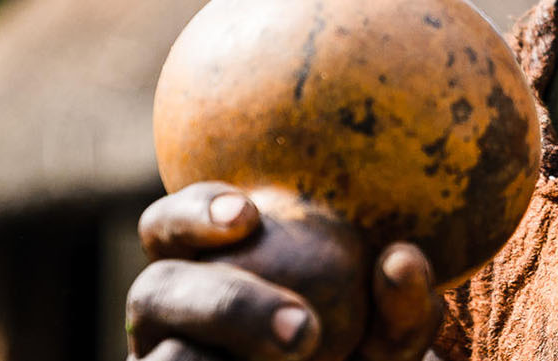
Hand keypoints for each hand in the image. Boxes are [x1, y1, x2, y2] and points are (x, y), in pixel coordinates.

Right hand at [126, 181, 442, 360]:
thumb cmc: (361, 348)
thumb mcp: (390, 333)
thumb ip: (403, 303)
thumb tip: (401, 260)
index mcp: (207, 260)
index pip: (169, 224)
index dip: (196, 212)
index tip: (248, 217)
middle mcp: (171, 311)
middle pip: (153, 292)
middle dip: (226, 307)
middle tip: (302, 330)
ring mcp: (164, 358)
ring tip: (295, 359)